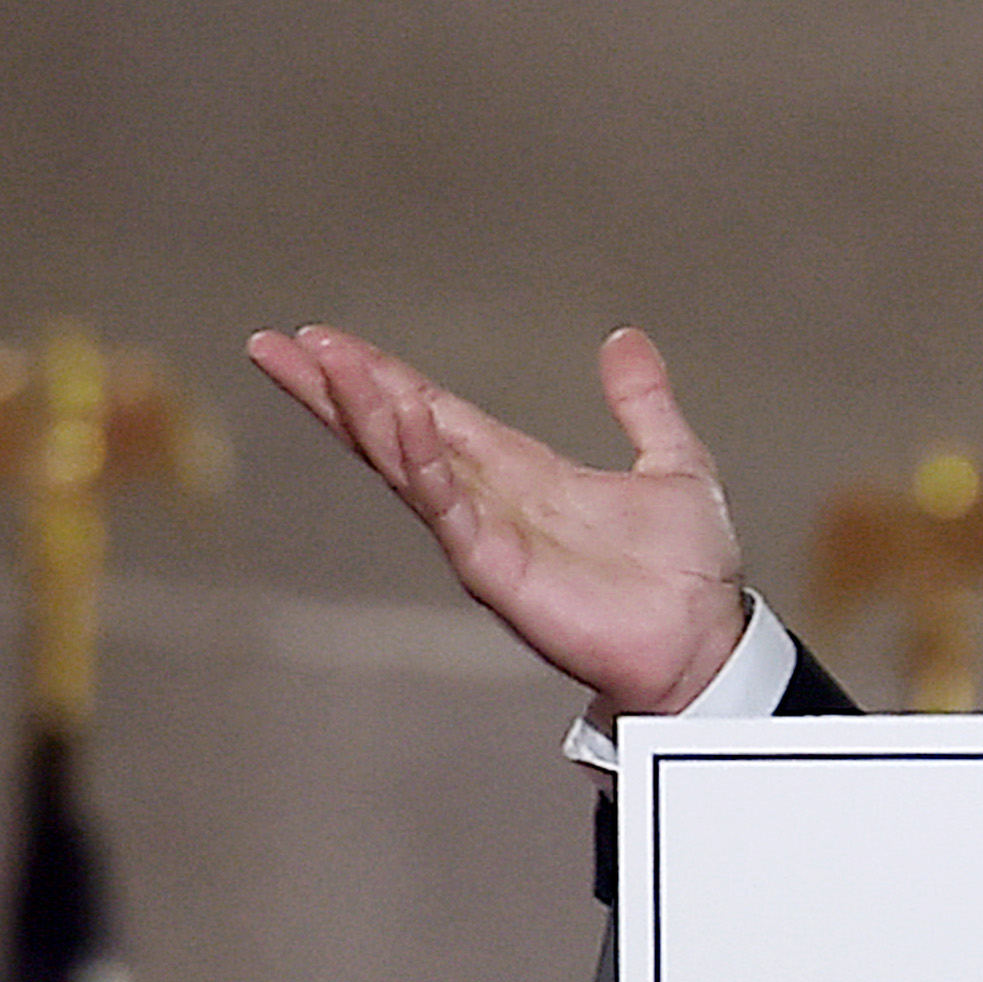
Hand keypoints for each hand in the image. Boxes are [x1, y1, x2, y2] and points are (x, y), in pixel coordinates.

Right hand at [247, 323, 750, 718]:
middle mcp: (490, 501)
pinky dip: (424, 465)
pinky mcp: (497, 570)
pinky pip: (449, 509)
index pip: (431, 412)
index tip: (321, 341)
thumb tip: (625, 339)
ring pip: (408, 464)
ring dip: (366, 413)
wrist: (707, 642)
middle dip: (337, 391)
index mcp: (521, 471)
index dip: (380, 377)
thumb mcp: (671, 461)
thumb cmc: (688, 572)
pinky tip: (399, 422)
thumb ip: (642, 402)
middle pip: (394, 434)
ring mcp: (486, 535)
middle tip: (276, 347)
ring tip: (323, 364)